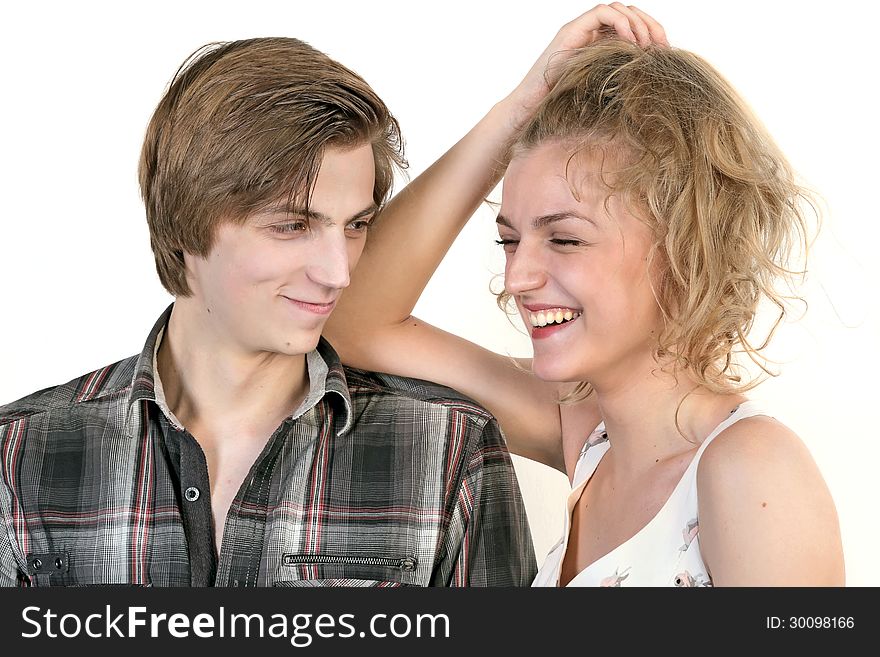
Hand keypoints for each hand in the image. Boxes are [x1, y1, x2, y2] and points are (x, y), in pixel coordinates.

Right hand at [502, 3, 667, 127]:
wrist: (532, 110)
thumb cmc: (563, 108)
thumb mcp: (602, 92)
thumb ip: (621, 79)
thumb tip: (651, 80)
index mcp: (599, 44)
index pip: (633, 25)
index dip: (652, 33)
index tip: (665, 52)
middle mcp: (589, 32)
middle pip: (629, 13)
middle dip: (650, 26)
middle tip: (662, 47)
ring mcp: (579, 29)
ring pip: (618, 8)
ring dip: (638, 23)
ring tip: (646, 47)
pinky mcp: (571, 31)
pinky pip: (602, 14)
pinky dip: (621, 24)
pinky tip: (631, 45)